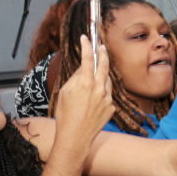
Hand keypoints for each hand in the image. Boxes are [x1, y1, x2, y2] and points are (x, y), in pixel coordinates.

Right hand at [52, 35, 115, 157]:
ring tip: (95, 77)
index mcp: (85, 83)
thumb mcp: (65, 93)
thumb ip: (75, 79)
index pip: (87, 58)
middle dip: (103, 53)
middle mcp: (99, 89)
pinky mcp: (111, 108)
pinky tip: (93, 101)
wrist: (75, 137)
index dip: (86, 46)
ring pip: (107, 80)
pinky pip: (107, 95)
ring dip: (102, 75)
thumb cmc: (65, 115)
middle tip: (102, 47)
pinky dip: (101, 93)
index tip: (85, 38)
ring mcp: (107, 98)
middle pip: (104, 65)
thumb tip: (83, 70)